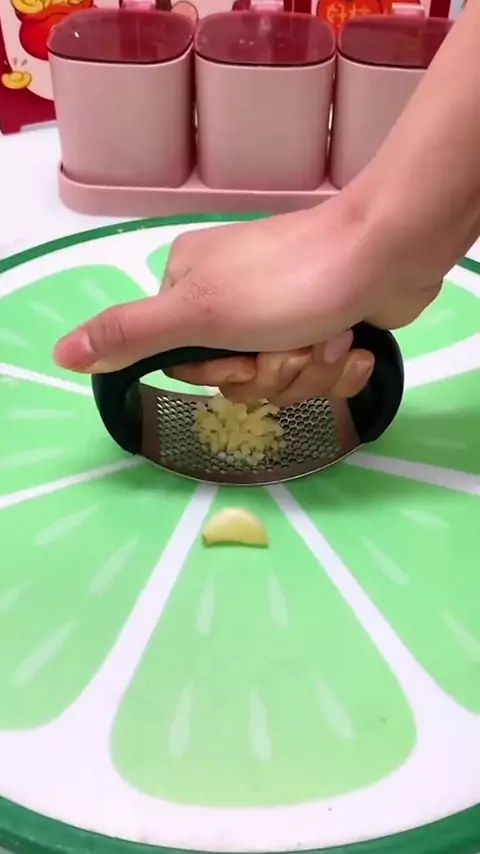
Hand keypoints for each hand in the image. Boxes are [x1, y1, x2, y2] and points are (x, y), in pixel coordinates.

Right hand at [53, 193, 440, 403]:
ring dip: (312, 370)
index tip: (245, 354)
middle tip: (296, 341)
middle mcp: (230, 296)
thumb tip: (59, 354)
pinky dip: (341, 365)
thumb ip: (128, 334)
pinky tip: (354, 341)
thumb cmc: (289, 282)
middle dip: (273, 373)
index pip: (185, 366)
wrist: (388, 252)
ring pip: (283, 380)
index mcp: (189, 286)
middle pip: (237, 377)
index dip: (220, 374)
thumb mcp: (198, 313)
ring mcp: (281, 310)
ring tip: (333, 335)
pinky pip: (321, 374)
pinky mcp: (324, 322)